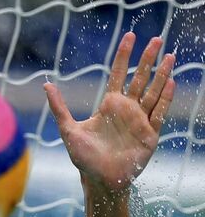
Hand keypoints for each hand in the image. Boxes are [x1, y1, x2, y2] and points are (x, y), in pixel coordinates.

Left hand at [44, 31, 174, 192]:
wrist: (100, 180)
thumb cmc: (84, 157)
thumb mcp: (68, 129)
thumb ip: (59, 107)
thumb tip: (46, 84)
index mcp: (109, 105)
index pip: (118, 74)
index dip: (124, 55)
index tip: (130, 36)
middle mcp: (127, 109)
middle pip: (140, 78)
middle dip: (148, 59)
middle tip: (157, 39)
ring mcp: (140, 120)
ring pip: (153, 92)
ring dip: (162, 74)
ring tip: (170, 56)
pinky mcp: (150, 134)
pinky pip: (159, 112)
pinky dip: (165, 98)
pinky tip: (171, 82)